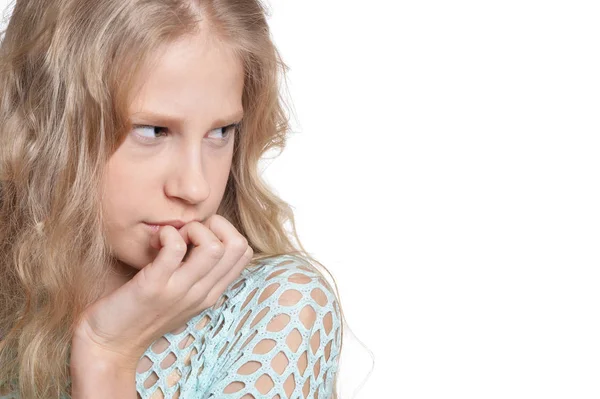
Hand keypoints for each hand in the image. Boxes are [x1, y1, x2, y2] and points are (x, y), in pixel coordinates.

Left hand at [71, 215, 253, 367]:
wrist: (108, 344)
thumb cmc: (140, 313)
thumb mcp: (179, 296)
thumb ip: (195, 273)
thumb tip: (202, 236)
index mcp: (210, 293)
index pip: (245, 253)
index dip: (226, 231)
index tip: (200, 234)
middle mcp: (202, 293)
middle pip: (238, 246)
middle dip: (216, 225)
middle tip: (189, 232)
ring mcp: (180, 290)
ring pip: (214, 247)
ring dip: (194, 229)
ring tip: (174, 235)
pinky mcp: (154, 286)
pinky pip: (175, 249)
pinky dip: (168, 234)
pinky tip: (156, 239)